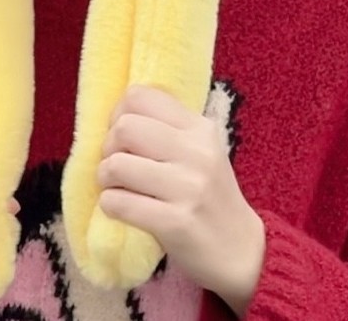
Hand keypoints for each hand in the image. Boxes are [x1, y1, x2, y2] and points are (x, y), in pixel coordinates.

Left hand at [97, 86, 264, 314]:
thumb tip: (115, 117)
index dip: (118, 114)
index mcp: (200, 128)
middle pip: (125, 128)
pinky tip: (120, 209)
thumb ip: (167, 129)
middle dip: (108, 147)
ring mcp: (189, 187)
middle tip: (116, 166)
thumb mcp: (200, 151)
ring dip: (105, 179)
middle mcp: (197, 152)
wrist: (242, 251)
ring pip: (117, 165)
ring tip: (116, 188)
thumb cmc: (210, 196)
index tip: (121, 136)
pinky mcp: (177, 222)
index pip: (140, 96)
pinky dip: (110, 205)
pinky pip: (120, 203)